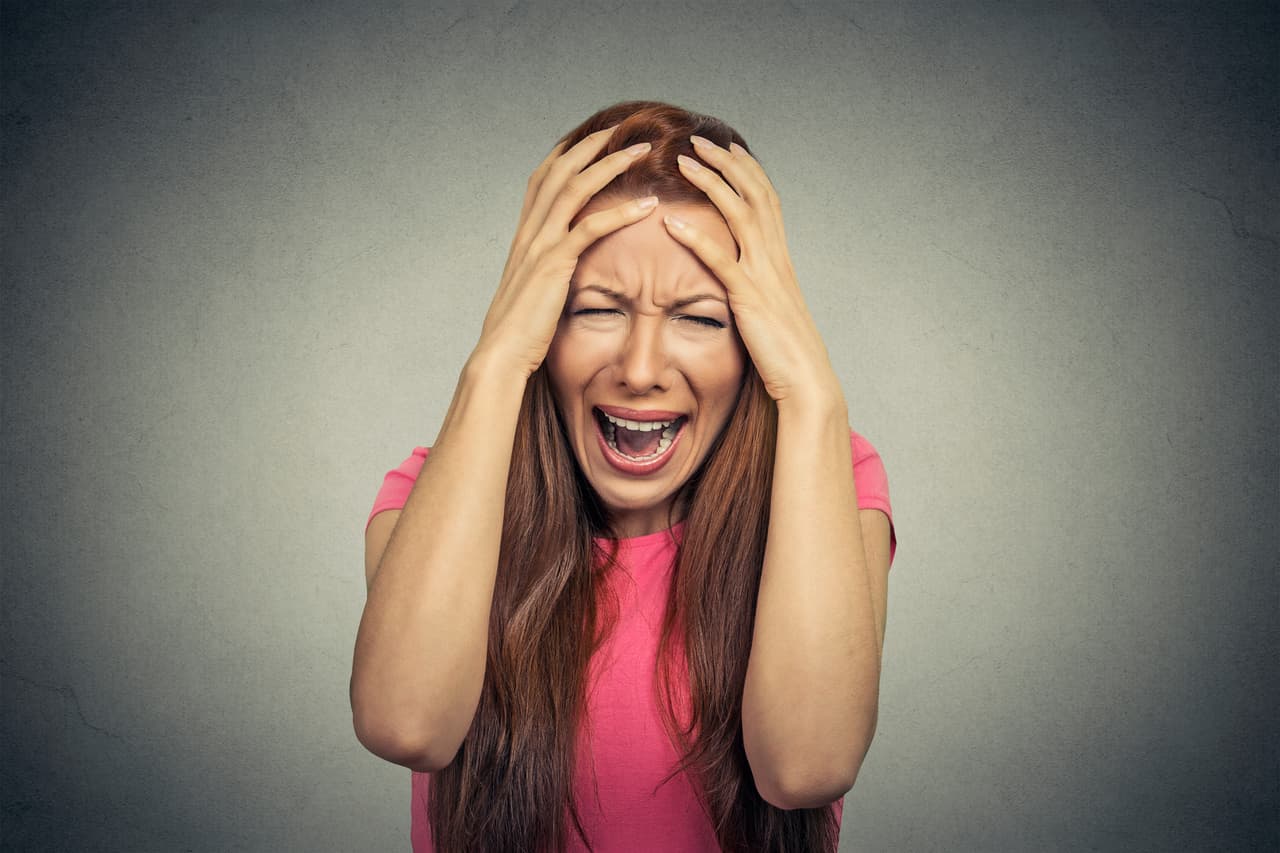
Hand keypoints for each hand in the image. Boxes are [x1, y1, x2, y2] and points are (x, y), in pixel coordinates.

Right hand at [473, 126, 658, 380]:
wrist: (500, 353)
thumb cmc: (520, 331)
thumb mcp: (533, 291)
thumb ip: (546, 270)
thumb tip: (561, 267)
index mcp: (524, 235)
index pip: (543, 178)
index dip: (567, 153)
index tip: (591, 136)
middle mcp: (530, 232)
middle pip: (560, 170)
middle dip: (592, 144)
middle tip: (624, 128)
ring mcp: (540, 245)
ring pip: (575, 188)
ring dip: (610, 164)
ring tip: (643, 151)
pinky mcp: (554, 265)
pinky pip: (590, 229)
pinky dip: (620, 213)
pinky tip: (647, 206)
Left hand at [664, 136, 842, 408]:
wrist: (807, 382)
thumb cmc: (787, 355)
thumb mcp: (771, 312)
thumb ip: (757, 289)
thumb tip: (742, 279)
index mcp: (780, 261)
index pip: (766, 201)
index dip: (748, 171)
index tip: (728, 147)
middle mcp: (776, 260)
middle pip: (754, 194)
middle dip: (728, 163)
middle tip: (700, 139)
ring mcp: (765, 277)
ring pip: (741, 215)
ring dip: (712, 184)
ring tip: (684, 161)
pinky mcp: (749, 300)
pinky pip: (721, 261)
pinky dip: (696, 238)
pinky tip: (671, 221)